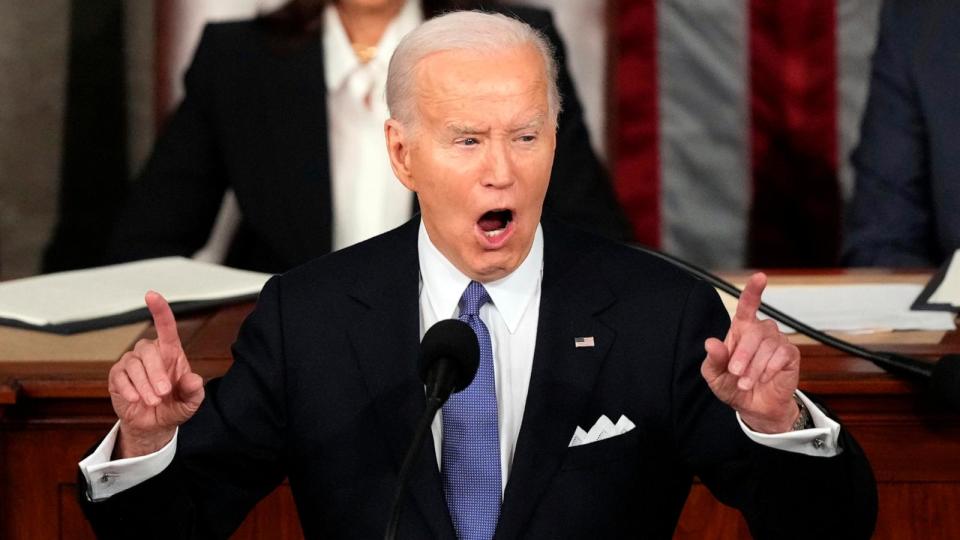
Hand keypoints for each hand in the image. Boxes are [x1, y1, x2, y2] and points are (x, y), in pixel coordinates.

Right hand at [108, 291, 204, 457]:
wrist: (154, 424)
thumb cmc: (174, 406)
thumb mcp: (190, 402)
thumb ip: (194, 391)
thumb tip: (195, 379)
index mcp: (171, 352)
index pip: (166, 326)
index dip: (159, 310)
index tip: (151, 295)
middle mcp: (150, 353)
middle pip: (148, 351)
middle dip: (156, 374)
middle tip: (163, 394)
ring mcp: (132, 363)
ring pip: (134, 365)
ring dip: (144, 386)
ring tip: (153, 402)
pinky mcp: (117, 376)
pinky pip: (119, 377)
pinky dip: (129, 390)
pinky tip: (136, 400)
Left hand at [701, 273, 799, 432]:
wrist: (754, 407)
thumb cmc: (733, 386)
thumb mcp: (715, 375)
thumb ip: (713, 359)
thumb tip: (711, 343)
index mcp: (741, 330)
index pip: (748, 305)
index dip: (753, 290)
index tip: (760, 277)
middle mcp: (760, 331)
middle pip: (754, 331)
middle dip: (743, 354)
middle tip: (735, 373)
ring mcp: (777, 341)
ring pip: (767, 345)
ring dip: (754, 367)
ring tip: (746, 382)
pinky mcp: (790, 355)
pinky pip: (781, 355)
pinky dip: (769, 370)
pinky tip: (765, 379)